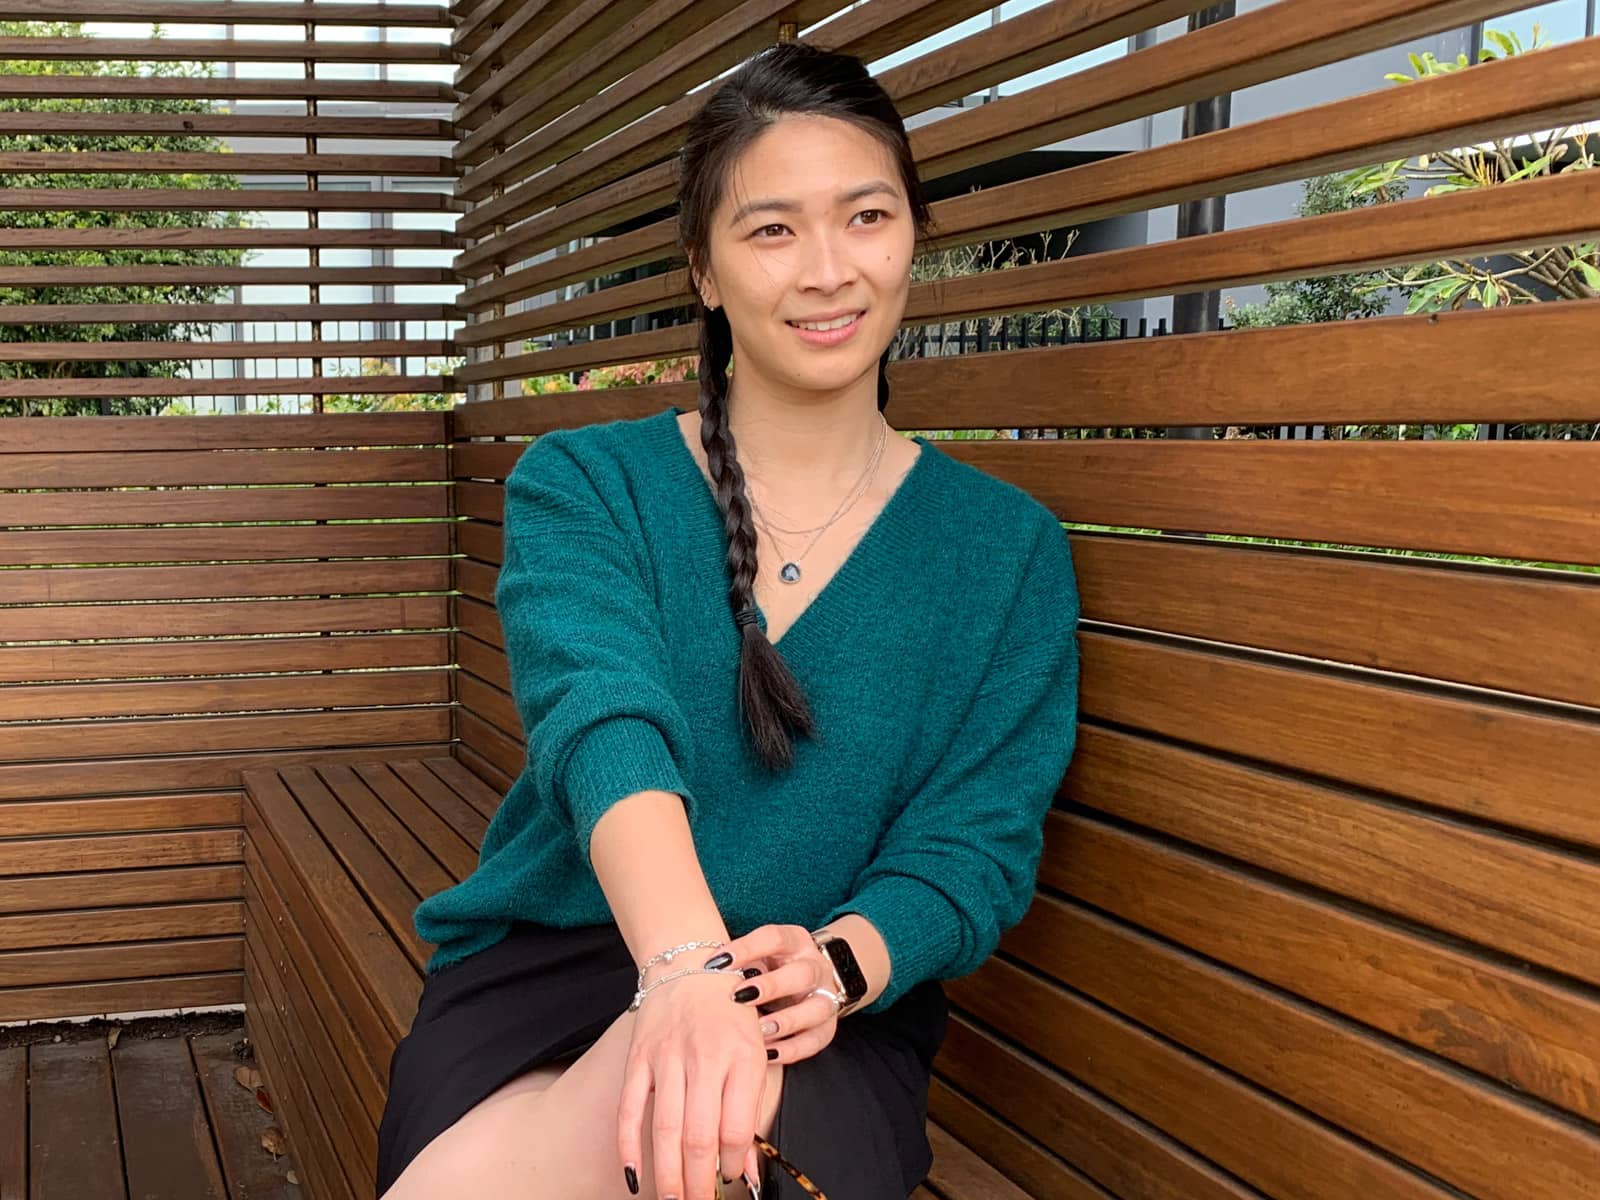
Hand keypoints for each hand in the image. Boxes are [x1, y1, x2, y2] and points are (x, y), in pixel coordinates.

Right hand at [616, 967, 765, 1198]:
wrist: (692, 964)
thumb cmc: (730, 1015)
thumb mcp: (754, 1052)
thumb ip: (750, 1108)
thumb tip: (743, 1168)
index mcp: (742, 1056)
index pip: (737, 1125)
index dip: (733, 1163)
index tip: (731, 1182)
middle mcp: (705, 1056)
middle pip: (699, 1134)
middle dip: (699, 1182)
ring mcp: (668, 1056)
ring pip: (665, 1128)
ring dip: (669, 1173)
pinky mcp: (639, 1056)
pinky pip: (630, 1107)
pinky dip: (629, 1145)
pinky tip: (633, 1174)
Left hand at [710, 924, 841, 1064]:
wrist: (809, 981)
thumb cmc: (769, 967)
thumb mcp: (758, 955)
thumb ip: (739, 963)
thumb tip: (703, 974)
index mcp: (796, 942)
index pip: (774, 938)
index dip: (746, 948)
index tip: (716, 963)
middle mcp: (816, 967)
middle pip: (801, 973)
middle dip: (771, 986)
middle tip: (739, 997)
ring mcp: (826, 997)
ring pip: (816, 1008)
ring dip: (785, 1021)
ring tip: (758, 1030)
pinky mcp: (828, 1027)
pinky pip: (814, 1041)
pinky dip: (791, 1049)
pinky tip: (766, 1054)